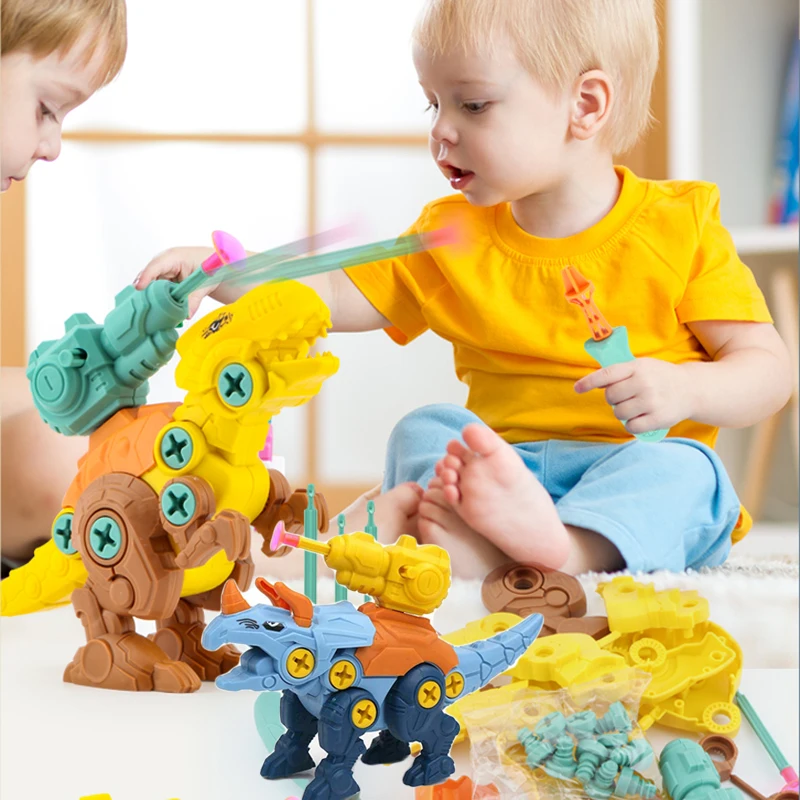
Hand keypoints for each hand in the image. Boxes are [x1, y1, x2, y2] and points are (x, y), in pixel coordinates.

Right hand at [134, 246, 215, 317]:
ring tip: (151, 311)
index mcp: (173, 257)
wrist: (217, 267)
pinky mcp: (164, 280)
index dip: (145, 277)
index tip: (139, 288)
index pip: (155, 266)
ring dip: (152, 298)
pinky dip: (158, 300)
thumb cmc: (211, 268)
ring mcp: (163, 271)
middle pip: (148, 277)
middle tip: (145, 307)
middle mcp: (164, 263)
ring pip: (151, 286)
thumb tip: (186, 315)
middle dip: (145, 292)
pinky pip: (157, 290)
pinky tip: (159, 310)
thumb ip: (194, 300)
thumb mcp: (203, 285)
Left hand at [574, 358, 693, 433]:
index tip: (577, 388)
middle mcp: (643, 383)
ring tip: (635, 406)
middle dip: (614, 399)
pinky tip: (641, 417)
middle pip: (610, 397)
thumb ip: (620, 373)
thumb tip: (595, 383)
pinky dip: (631, 424)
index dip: (589, 382)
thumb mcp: (642, 366)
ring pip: (619, 413)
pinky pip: (631, 426)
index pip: (607, 374)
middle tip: (626, 396)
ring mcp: (651, 401)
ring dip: (622, 412)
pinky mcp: (658, 418)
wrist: (691, 389)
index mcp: (637, 367)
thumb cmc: (660, 377)